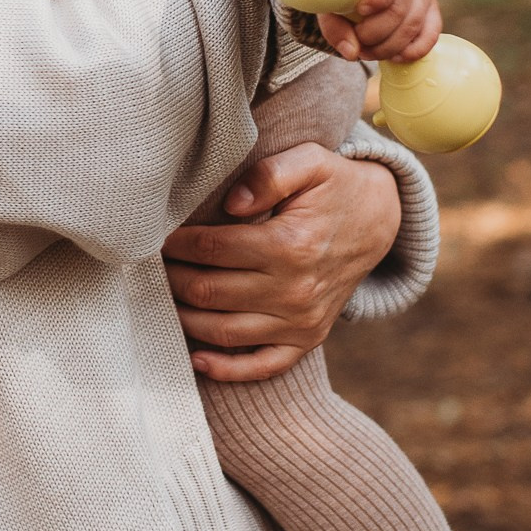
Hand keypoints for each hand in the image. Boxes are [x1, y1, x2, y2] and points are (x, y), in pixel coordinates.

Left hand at [162, 144, 401, 380]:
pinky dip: (226, 369)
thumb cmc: (335, 186)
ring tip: (163, 297)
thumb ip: (269, 175)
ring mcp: (301, 321)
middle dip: (172, 278)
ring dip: (184, 318)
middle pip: (210, 292)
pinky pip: (262, 365)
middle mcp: (295, 290)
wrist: (380, 221)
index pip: (213, 249)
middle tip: (151, 266)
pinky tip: (196, 358)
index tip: (157, 236)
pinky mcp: (307, 339)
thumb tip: (230, 203)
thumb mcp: (310, 162)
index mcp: (290, 245)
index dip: (178, 243)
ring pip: (224, 331)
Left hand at [318, 0, 439, 64]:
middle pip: (402, 6)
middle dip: (376, 32)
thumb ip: (335, 21)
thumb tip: (351, 52)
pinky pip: (430, 35)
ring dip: (388, 46)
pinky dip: (412, 50)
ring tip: (366, 51)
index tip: (361, 10)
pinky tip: (394, 56)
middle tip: (357, 40)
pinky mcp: (431, 10)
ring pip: (414, 23)